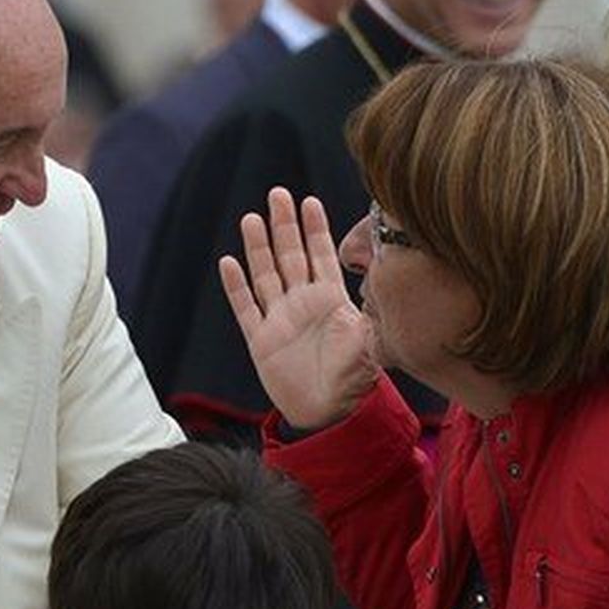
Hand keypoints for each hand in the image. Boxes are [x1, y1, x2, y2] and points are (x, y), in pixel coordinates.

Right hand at [218, 187, 379, 429]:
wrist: (331, 414)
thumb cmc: (356, 381)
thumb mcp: (370, 346)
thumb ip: (372, 321)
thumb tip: (380, 301)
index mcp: (331, 301)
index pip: (321, 255)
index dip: (315, 228)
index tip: (309, 202)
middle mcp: (303, 304)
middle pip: (290, 255)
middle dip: (284, 225)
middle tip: (278, 194)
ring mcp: (280, 320)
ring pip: (265, 274)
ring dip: (258, 247)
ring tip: (252, 218)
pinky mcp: (261, 340)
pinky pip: (245, 308)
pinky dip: (236, 286)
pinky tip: (228, 263)